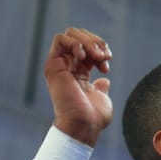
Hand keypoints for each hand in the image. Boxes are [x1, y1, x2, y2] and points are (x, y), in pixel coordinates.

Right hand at [43, 27, 112, 145]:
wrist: (84, 125)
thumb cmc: (93, 117)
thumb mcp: (101, 97)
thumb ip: (101, 87)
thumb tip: (104, 81)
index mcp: (79, 72)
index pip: (87, 46)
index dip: (100, 48)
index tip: (107, 63)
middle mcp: (67, 67)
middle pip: (79, 36)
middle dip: (96, 41)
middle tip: (104, 57)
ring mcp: (59, 65)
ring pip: (70, 34)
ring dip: (89, 41)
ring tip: (98, 57)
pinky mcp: (53, 66)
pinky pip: (59, 39)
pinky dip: (76, 42)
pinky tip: (85, 56)